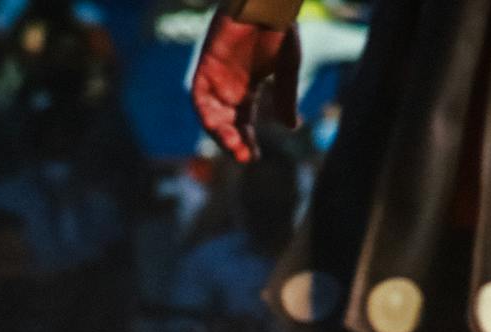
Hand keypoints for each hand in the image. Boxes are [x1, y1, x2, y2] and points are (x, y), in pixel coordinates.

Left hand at [190, 13, 300, 161]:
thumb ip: (286, 97)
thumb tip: (291, 127)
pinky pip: (198, 97)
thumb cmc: (279, 30)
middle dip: (233, 142)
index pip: (244, 125)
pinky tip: (216, 126)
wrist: (265, 4)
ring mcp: (216, 78)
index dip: (248, 142)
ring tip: (232, 145)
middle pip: (227, 124)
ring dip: (219, 133)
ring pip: (211, 116)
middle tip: (243, 156)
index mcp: (248, 91)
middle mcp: (229, 89)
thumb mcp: (287, 68)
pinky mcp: (205, 67)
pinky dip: (205, 113)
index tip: (254, 158)